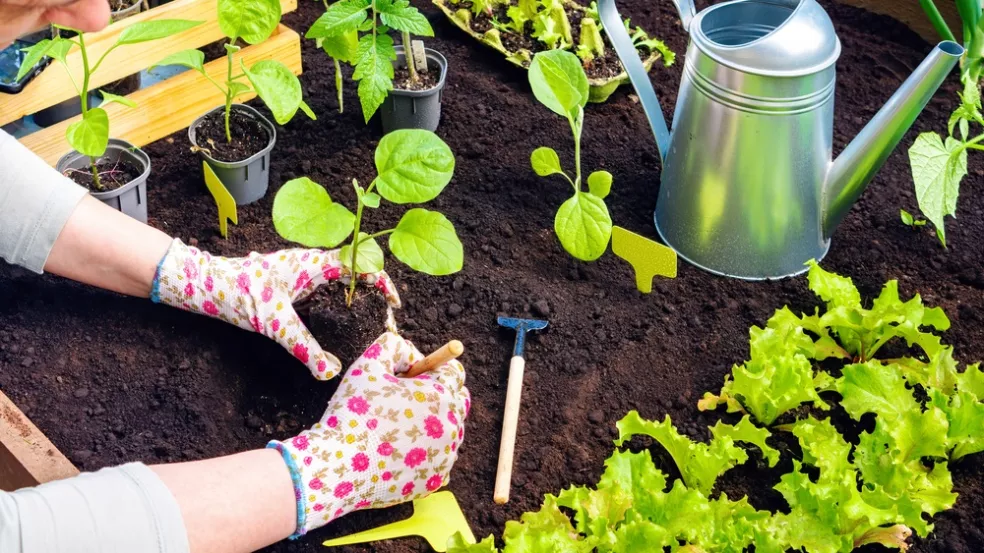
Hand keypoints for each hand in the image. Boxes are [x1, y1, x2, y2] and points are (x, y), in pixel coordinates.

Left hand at [151, 239, 400, 379]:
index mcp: (313, 263)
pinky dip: (337, 303)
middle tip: (382, 322)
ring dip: (355, 298)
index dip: (382, 282)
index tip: (392, 305)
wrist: (200, 283)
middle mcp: (310, 262)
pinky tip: (335, 325)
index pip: (361, 262)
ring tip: (366, 324)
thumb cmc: (236, 293)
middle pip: (355, 271)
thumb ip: (305, 348)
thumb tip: (332, 371)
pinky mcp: (291, 282)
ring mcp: (300, 271)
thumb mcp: (274, 324)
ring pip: (339, 279)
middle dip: (373, 294)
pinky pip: (323, 288)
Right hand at [267, 332, 469, 536]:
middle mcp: (452, 426)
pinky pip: (439, 458)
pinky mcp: (435, 479)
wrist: (337, 467)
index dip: (431, 368)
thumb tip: (409, 351)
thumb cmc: (351, 412)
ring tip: (397, 427)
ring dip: (432, 424)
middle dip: (439, 394)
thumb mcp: (368, 365)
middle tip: (406, 399)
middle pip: (459, 401)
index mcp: (440, 395)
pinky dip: (425, 452)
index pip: (454, 371)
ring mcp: (446, 456)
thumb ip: (393, 346)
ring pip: (450, 431)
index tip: (408, 376)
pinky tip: (399, 450)